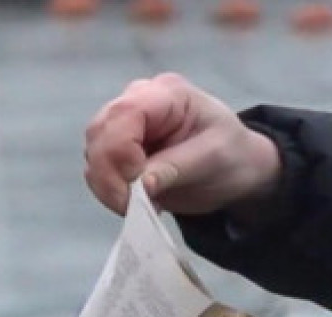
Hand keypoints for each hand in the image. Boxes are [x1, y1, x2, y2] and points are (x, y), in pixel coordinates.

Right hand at [84, 73, 280, 216]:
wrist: (237, 168)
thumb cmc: (232, 156)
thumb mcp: (213, 160)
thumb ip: (175, 168)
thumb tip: (140, 184)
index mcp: (167, 94)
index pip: (124, 114)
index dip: (121, 151)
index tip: (138, 185)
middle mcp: (139, 101)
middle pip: (100, 132)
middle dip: (109, 174)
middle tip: (133, 207)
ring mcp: (125, 124)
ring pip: (94, 151)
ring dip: (107, 185)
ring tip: (138, 206)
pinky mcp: (119, 148)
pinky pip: (98, 168)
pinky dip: (108, 189)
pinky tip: (134, 202)